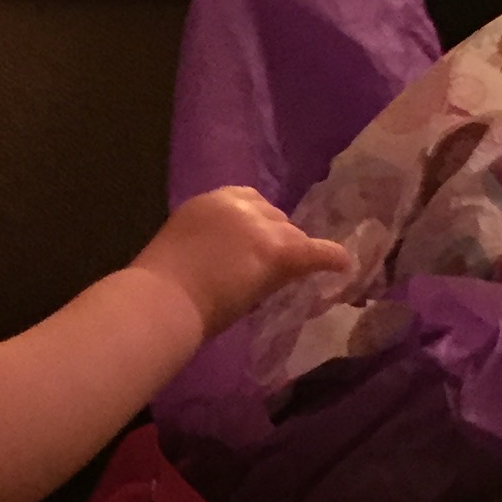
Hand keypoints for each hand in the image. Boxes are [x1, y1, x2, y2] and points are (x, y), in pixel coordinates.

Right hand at [134, 188, 349, 338]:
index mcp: (208, 203)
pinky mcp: (279, 251)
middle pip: (273, 217)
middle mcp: (237, 205)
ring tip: (295, 274)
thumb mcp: (179, 250)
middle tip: (268, 268)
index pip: (246, 201)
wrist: (164, 299)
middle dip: (274, 239)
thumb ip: (202, 246)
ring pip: (291, 236)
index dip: (255, 225)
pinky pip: (315, 252)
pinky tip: (343, 266)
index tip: (253, 244)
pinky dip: (330, 258)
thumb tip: (217, 264)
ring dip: (292, 254)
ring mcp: (260, 227)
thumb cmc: (159, 288)